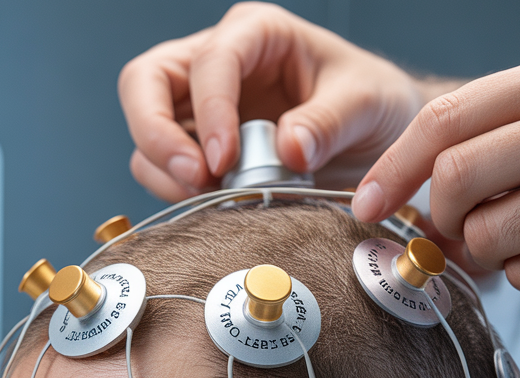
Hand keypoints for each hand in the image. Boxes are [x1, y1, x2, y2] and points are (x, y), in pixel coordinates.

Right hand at [117, 2, 445, 199]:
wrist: (375, 137)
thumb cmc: (370, 102)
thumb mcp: (366, 101)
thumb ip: (329, 121)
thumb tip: (288, 150)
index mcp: (256, 34)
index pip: (208, 60)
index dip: (209, 110)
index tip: (224, 158)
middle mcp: (216, 65)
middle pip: (144, 84)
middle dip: (156, 134)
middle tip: (195, 176)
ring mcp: (199, 109)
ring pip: (145, 133)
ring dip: (168, 172)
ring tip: (215, 196)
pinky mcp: (197, 149)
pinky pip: (162, 170)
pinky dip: (178, 191)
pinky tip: (216, 202)